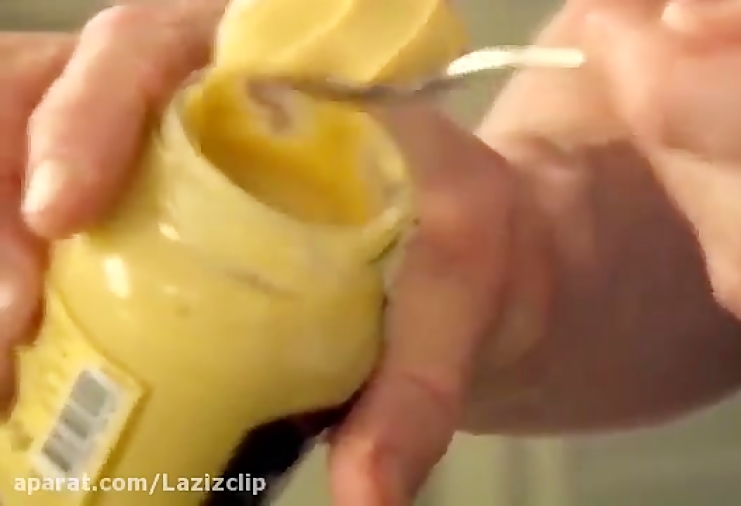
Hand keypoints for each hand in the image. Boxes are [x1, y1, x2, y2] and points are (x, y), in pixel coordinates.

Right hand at [0, 4, 513, 504]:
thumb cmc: (467, 239)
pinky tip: (22, 364)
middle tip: (12, 314)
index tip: (61, 211)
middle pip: (46, 104)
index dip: (83, 113)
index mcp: (271, 72)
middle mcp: (194, 105)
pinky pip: (54, 242)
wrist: (472, 267)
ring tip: (8, 354)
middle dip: (2, 201)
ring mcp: (159, 168)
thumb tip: (368, 493)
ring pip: (25, 170)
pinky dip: (25, 293)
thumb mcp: (463, 286)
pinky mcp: (146, 231)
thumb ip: (422, 378)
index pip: (147, 51)